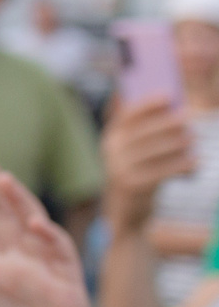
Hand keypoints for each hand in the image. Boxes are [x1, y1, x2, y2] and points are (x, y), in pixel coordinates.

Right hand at [102, 96, 196, 238]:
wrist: (125, 210)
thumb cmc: (138, 171)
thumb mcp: (134, 149)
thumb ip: (146, 128)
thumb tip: (169, 101)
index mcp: (112, 136)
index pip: (127, 115)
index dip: (147, 104)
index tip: (168, 97)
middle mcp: (112, 150)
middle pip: (142, 131)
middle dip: (167, 123)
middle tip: (188, 118)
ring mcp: (119, 169)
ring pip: (154, 151)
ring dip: (176, 144)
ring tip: (192, 140)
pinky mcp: (132, 186)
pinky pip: (161, 172)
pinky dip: (180, 166)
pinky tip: (195, 163)